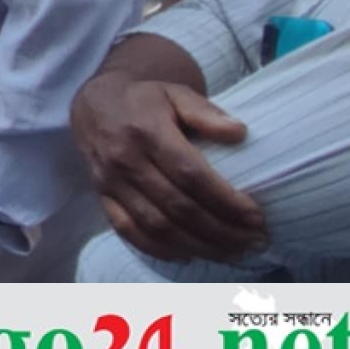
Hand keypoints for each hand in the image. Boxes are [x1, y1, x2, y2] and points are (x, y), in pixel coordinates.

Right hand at [70, 71, 264, 262]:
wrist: (93, 104)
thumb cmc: (143, 99)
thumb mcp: (175, 93)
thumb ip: (205, 112)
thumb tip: (239, 132)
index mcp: (147, 132)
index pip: (191, 175)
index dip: (225, 201)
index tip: (256, 217)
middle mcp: (126, 161)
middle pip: (178, 207)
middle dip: (221, 231)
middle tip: (254, 241)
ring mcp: (111, 183)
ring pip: (157, 227)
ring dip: (198, 246)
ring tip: (232, 253)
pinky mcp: (102, 198)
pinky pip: (129, 232)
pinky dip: (160, 250)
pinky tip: (189, 255)